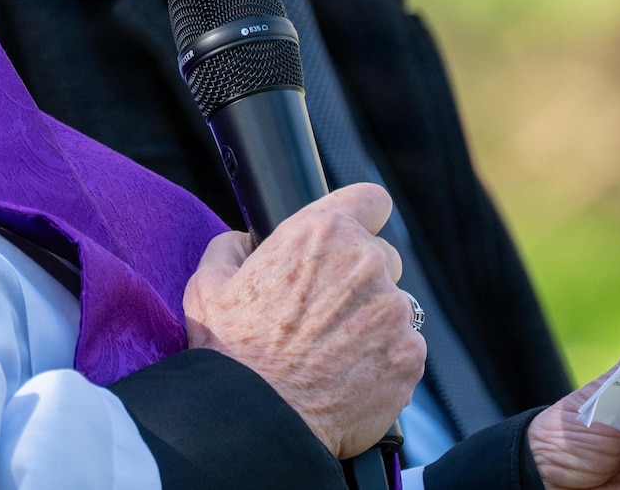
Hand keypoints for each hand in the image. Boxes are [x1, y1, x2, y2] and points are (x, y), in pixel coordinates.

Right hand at [181, 183, 424, 458]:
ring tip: (332, 351)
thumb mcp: (208, 284)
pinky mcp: (410, 355)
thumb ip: (232, 246)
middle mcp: (365, 264)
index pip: (370, 199)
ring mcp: (393, 311)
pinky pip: (405, 347)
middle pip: (382, 256)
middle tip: (324, 310)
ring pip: (394, 305)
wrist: (259, 420)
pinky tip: (348, 375)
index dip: (360, 216)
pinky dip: (384, 358)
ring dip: (372, 321)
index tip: (350, 236)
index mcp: (319, 234)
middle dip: (359, 277)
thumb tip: (246, 241)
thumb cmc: (230, 351)